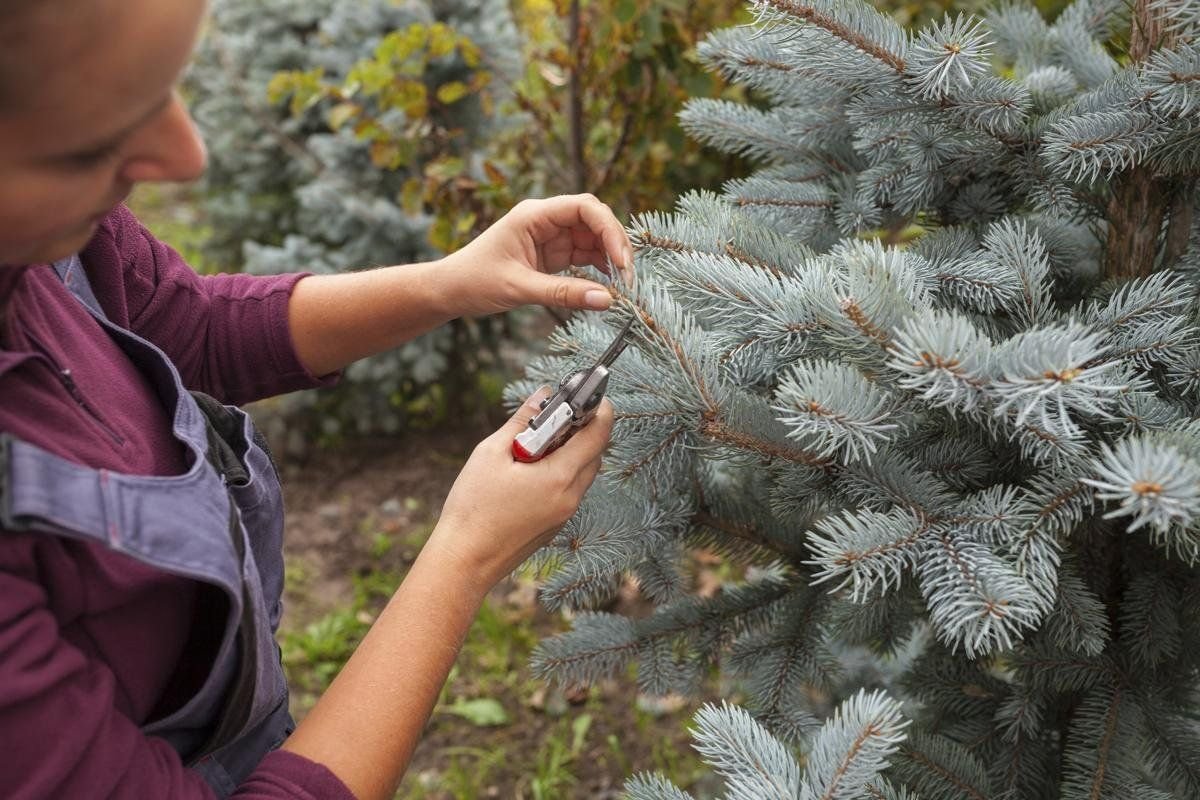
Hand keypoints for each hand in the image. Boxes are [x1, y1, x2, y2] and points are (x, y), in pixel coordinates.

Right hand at [424, 386, 614, 593]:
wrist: (464, 560)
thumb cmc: (473, 506)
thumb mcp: (491, 453)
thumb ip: (522, 421)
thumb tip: (543, 396)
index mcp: (559, 477)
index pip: (598, 435)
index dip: (599, 410)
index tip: (590, 394)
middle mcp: (570, 497)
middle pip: (595, 453)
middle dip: (583, 428)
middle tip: (558, 413)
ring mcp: (565, 514)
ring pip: (583, 472)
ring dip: (572, 451)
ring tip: (538, 441)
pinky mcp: (556, 524)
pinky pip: (570, 489)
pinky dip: (562, 471)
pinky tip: (532, 468)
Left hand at [437, 194, 635, 317]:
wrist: (450, 290)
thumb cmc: (475, 281)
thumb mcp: (520, 289)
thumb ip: (564, 294)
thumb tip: (607, 300)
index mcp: (534, 215)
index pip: (584, 207)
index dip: (609, 229)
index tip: (621, 260)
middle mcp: (545, 220)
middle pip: (594, 220)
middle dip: (615, 244)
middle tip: (627, 276)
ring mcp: (550, 236)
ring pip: (593, 238)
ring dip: (610, 257)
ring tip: (622, 285)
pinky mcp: (552, 254)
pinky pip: (584, 255)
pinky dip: (599, 268)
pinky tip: (608, 284)